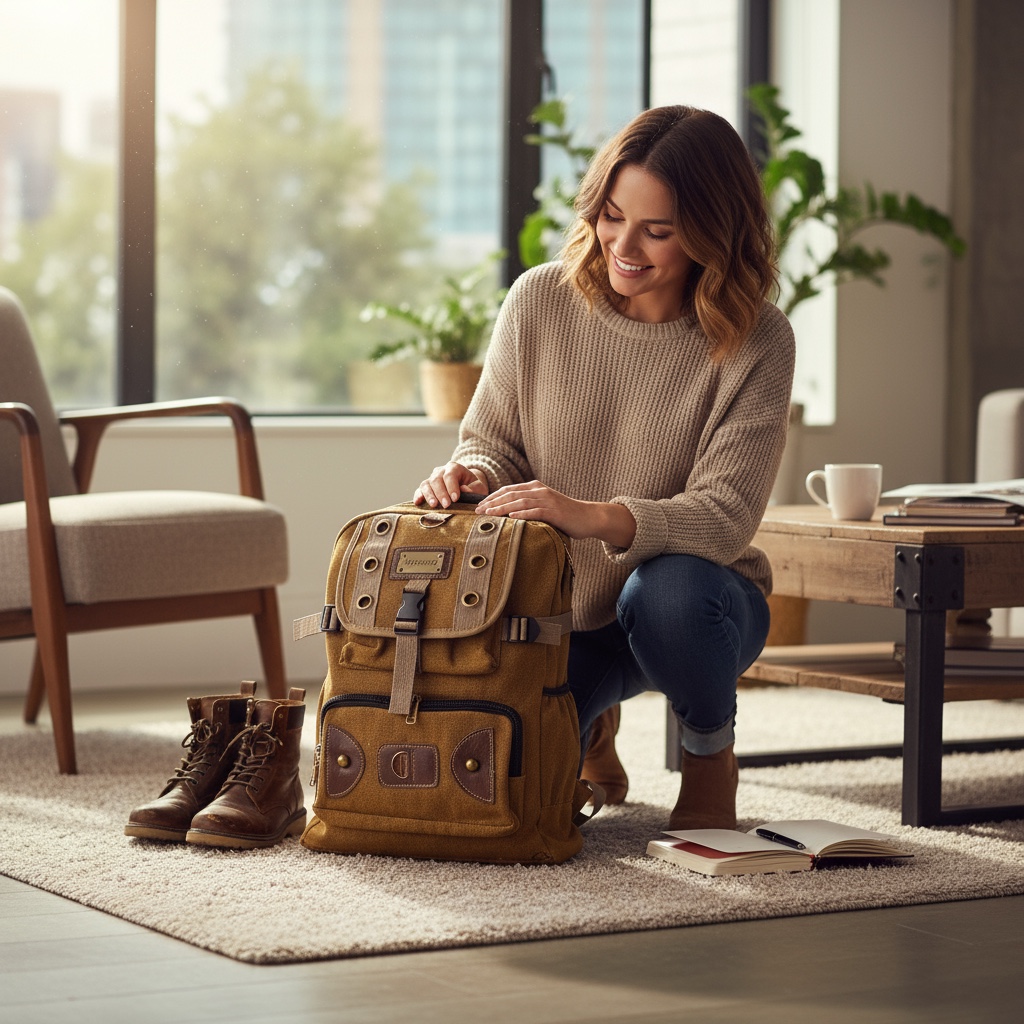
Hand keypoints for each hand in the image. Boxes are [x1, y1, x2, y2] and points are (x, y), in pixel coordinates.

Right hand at [414, 462, 488, 507]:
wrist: (467, 486)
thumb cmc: (474, 487)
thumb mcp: (479, 487)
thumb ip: (474, 489)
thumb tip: (463, 490)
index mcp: (455, 468)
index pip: (450, 474)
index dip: (452, 486)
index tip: (455, 499)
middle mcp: (441, 471)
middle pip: (436, 479)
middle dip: (441, 493)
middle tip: (446, 505)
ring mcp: (432, 478)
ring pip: (426, 484)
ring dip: (429, 495)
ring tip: (434, 505)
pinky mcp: (426, 487)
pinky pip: (419, 490)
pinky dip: (418, 496)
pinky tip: (418, 503)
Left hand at [476, 481, 635, 546]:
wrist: (588, 517)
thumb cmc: (565, 515)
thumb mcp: (544, 507)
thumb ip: (528, 507)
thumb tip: (507, 516)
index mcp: (535, 488)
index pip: (508, 490)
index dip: (492, 497)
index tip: (479, 506)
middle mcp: (539, 491)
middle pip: (510, 494)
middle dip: (492, 502)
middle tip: (477, 511)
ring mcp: (547, 500)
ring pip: (519, 501)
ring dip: (502, 507)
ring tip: (488, 514)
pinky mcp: (554, 511)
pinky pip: (535, 511)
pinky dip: (522, 513)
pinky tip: (511, 517)